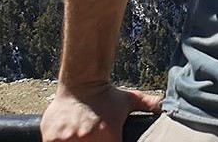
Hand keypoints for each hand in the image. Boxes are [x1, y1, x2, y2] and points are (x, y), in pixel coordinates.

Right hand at [41, 84, 161, 141]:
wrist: (81, 81)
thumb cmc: (107, 94)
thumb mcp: (130, 100)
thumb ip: (149, 105)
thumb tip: (166, 106)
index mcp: (108, 135)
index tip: (110, 141)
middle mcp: (86, 139)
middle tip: (94, 140)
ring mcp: (67, 140)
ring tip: (83, 138)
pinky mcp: (51, 138)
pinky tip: (68, 138)